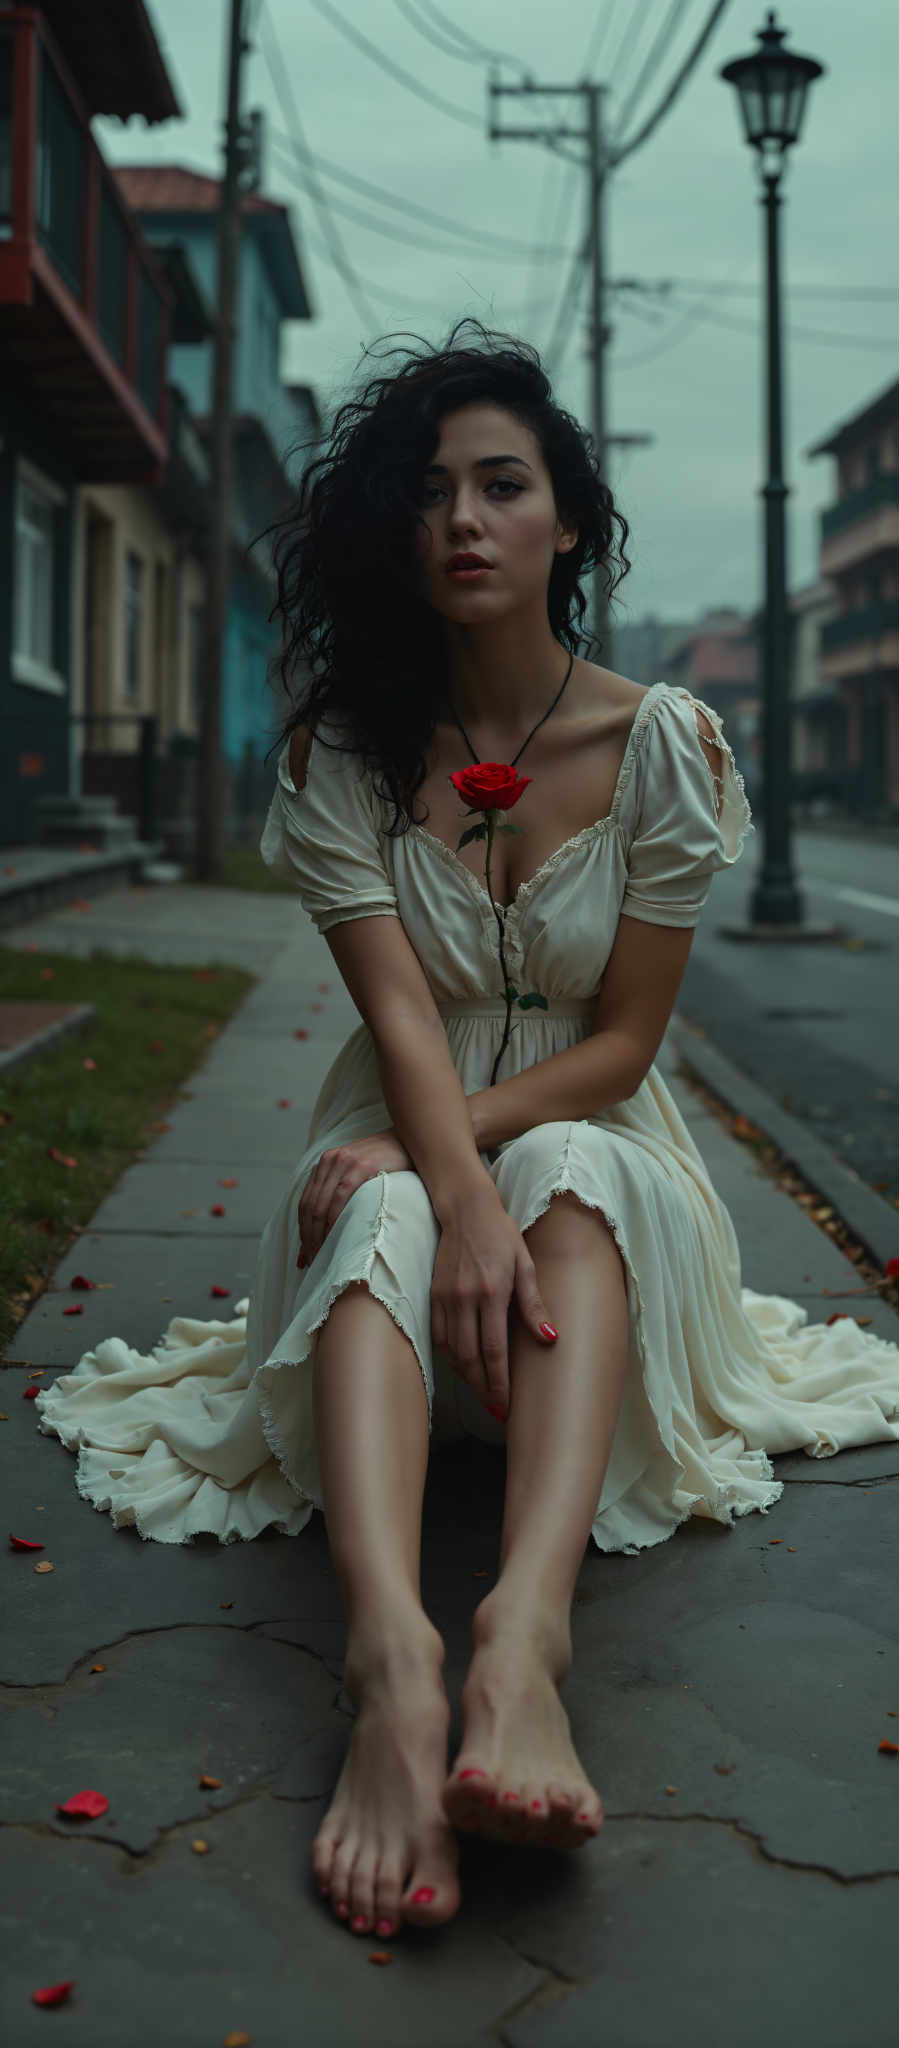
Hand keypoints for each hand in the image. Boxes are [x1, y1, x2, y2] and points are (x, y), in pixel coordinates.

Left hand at [297, 1128, 412, 1263]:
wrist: (409, 1141)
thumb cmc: (387, 1164)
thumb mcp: (356, 1173)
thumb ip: (340, 1192)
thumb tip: (327, 1227)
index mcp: (325, 1164)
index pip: (305, 1202)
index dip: (303, 1230)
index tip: (305, 1254)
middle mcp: (330, 1160)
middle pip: (309, 1206)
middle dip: (308, 1236)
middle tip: (312, 1260)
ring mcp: (344, 1162)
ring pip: (321, 1204)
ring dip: (319, 1233)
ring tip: (322, 1255)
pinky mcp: (360, 1166)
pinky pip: (340, 1197)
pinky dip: (334, 1219)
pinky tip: (335, 1236)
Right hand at [430, 1188, 557, 1419]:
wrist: (466, 1210)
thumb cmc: (502, 1236)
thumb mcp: (526, 1265)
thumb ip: (534, 1304)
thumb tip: (550, 1339)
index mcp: (492, 1292)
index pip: (494, 1349)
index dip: (499, 1382)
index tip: (506, 1407)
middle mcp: (465, 1298)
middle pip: (470, 1358)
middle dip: (483, 1389)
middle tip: (496, 1411)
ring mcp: (445, 1298)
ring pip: (452, 1352)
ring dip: (467, 1378)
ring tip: (483, 1394)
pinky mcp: (433, 1296)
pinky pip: (440, 1337)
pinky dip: (451, 1358)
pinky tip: (464, 1368)